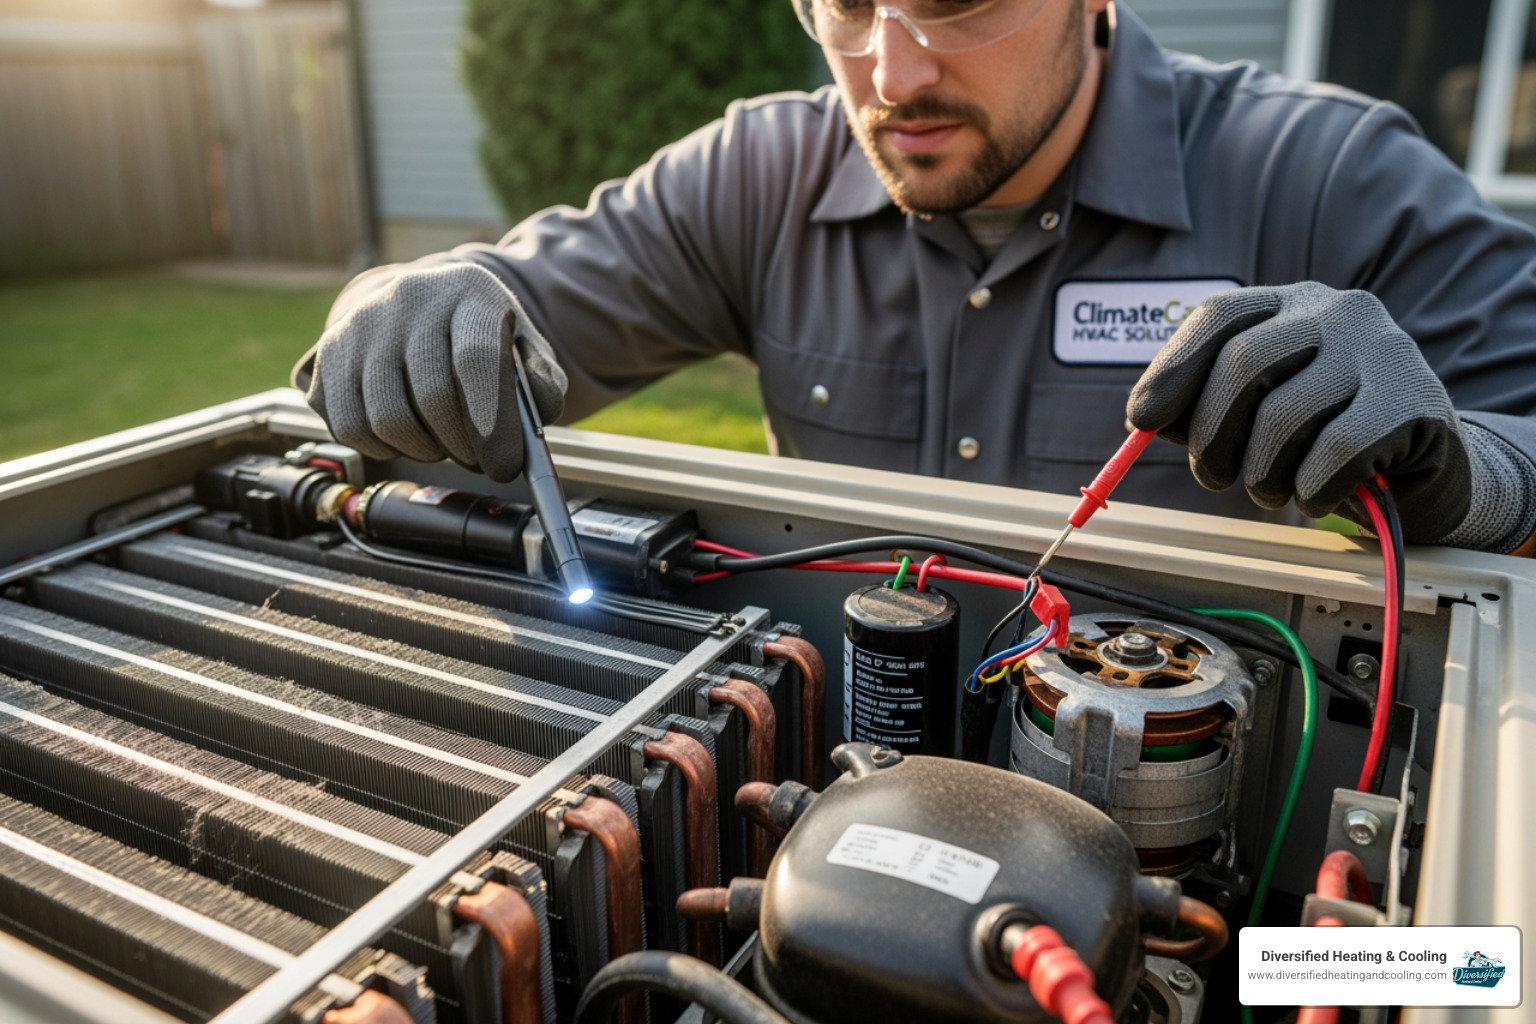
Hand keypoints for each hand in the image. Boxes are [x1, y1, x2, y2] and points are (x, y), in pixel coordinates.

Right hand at [299, 262, 567, 481]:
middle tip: (478, 459)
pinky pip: (348, 426)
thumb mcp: (525, 347)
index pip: (476, 359)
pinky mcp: (328, 352)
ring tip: (442, 443)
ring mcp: (362, 324)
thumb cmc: (481, 335)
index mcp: (469, 291)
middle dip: (461, 446)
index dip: (491, 422)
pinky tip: (406, 436)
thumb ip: (541, 384)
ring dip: (423, 450)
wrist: (422, 305)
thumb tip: (531, 427)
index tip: (504, 465)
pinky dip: (382, 449)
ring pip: (387, 419)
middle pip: (432, 396)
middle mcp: (409, 299)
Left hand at [1126, 282, 1471, 542]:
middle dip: (1211, 436)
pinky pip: (1335, 452)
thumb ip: (1202, 407)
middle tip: (1212, 478)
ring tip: (1273, 490)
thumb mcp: (1255, 415)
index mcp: (1293, 305)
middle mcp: (1341, 312)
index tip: (1140, 421)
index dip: (1171, 369)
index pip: (1219, 316)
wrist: (1423, 474)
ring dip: (1262, 474)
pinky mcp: (1416, 401)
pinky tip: (1320, 496)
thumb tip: (1143, 418)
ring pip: (1285, 416)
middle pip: (1243, 364)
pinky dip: (1311, 490)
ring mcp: (1384, 350)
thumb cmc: (1322, 441)